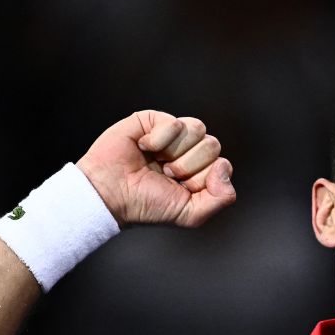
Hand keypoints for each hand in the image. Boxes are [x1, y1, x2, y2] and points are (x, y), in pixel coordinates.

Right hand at [75, 110, 235, 227]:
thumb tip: (224, 165)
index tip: (178, 188)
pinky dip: (158, 140)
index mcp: (200, 171)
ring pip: (198, 129)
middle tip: (165, 174)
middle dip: (188, 166)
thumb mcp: (190, 214)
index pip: (222, 165)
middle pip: (212, 145)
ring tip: (156, 162)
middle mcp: (189, 150)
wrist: (110, 195)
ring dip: (174, 152)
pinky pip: (175, 122)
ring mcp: (173, 134)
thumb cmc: (146, 205)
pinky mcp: (154, 120)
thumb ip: (221, 198)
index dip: (201, 179)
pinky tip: (143, 148)